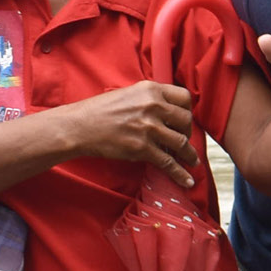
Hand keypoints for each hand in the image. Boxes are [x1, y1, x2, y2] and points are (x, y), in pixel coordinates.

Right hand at [62, 80, 199, 189]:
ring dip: (189, 155)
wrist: (78, 126)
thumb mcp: (128, 94)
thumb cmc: (99, 111)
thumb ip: (150, 99)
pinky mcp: (142, 148)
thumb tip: (170, 112)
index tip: (185, 121)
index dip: (187, 111)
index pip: (184, 98)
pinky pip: (169, 163)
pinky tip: (187, 181)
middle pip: (186, 120)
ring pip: (181, 143)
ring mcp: (149, 128)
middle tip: (185, 140)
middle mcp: (153, 106)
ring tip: (192, 162)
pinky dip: (180, 174)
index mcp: (150, 90)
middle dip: (188, 132)